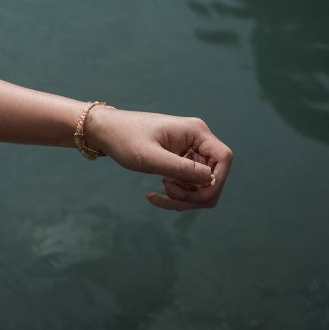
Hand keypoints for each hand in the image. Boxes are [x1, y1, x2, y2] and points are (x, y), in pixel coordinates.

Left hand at [82, 106, 232, 210]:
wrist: (104, 132)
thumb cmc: (124, 139)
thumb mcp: (150, 157)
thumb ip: (181, 169)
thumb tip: (210, 180)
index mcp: (195, 131)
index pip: (224, 158)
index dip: (216, 181)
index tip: (195, 194)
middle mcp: (198, 140)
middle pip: (214, 177)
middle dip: (194, 194)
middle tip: (166, 193)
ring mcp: (191, 151)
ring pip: (202, 186)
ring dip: (184, 197)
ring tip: (158, 193)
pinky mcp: (182, 161)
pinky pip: (189, 186)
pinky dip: (177, 194)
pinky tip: (155, 193)